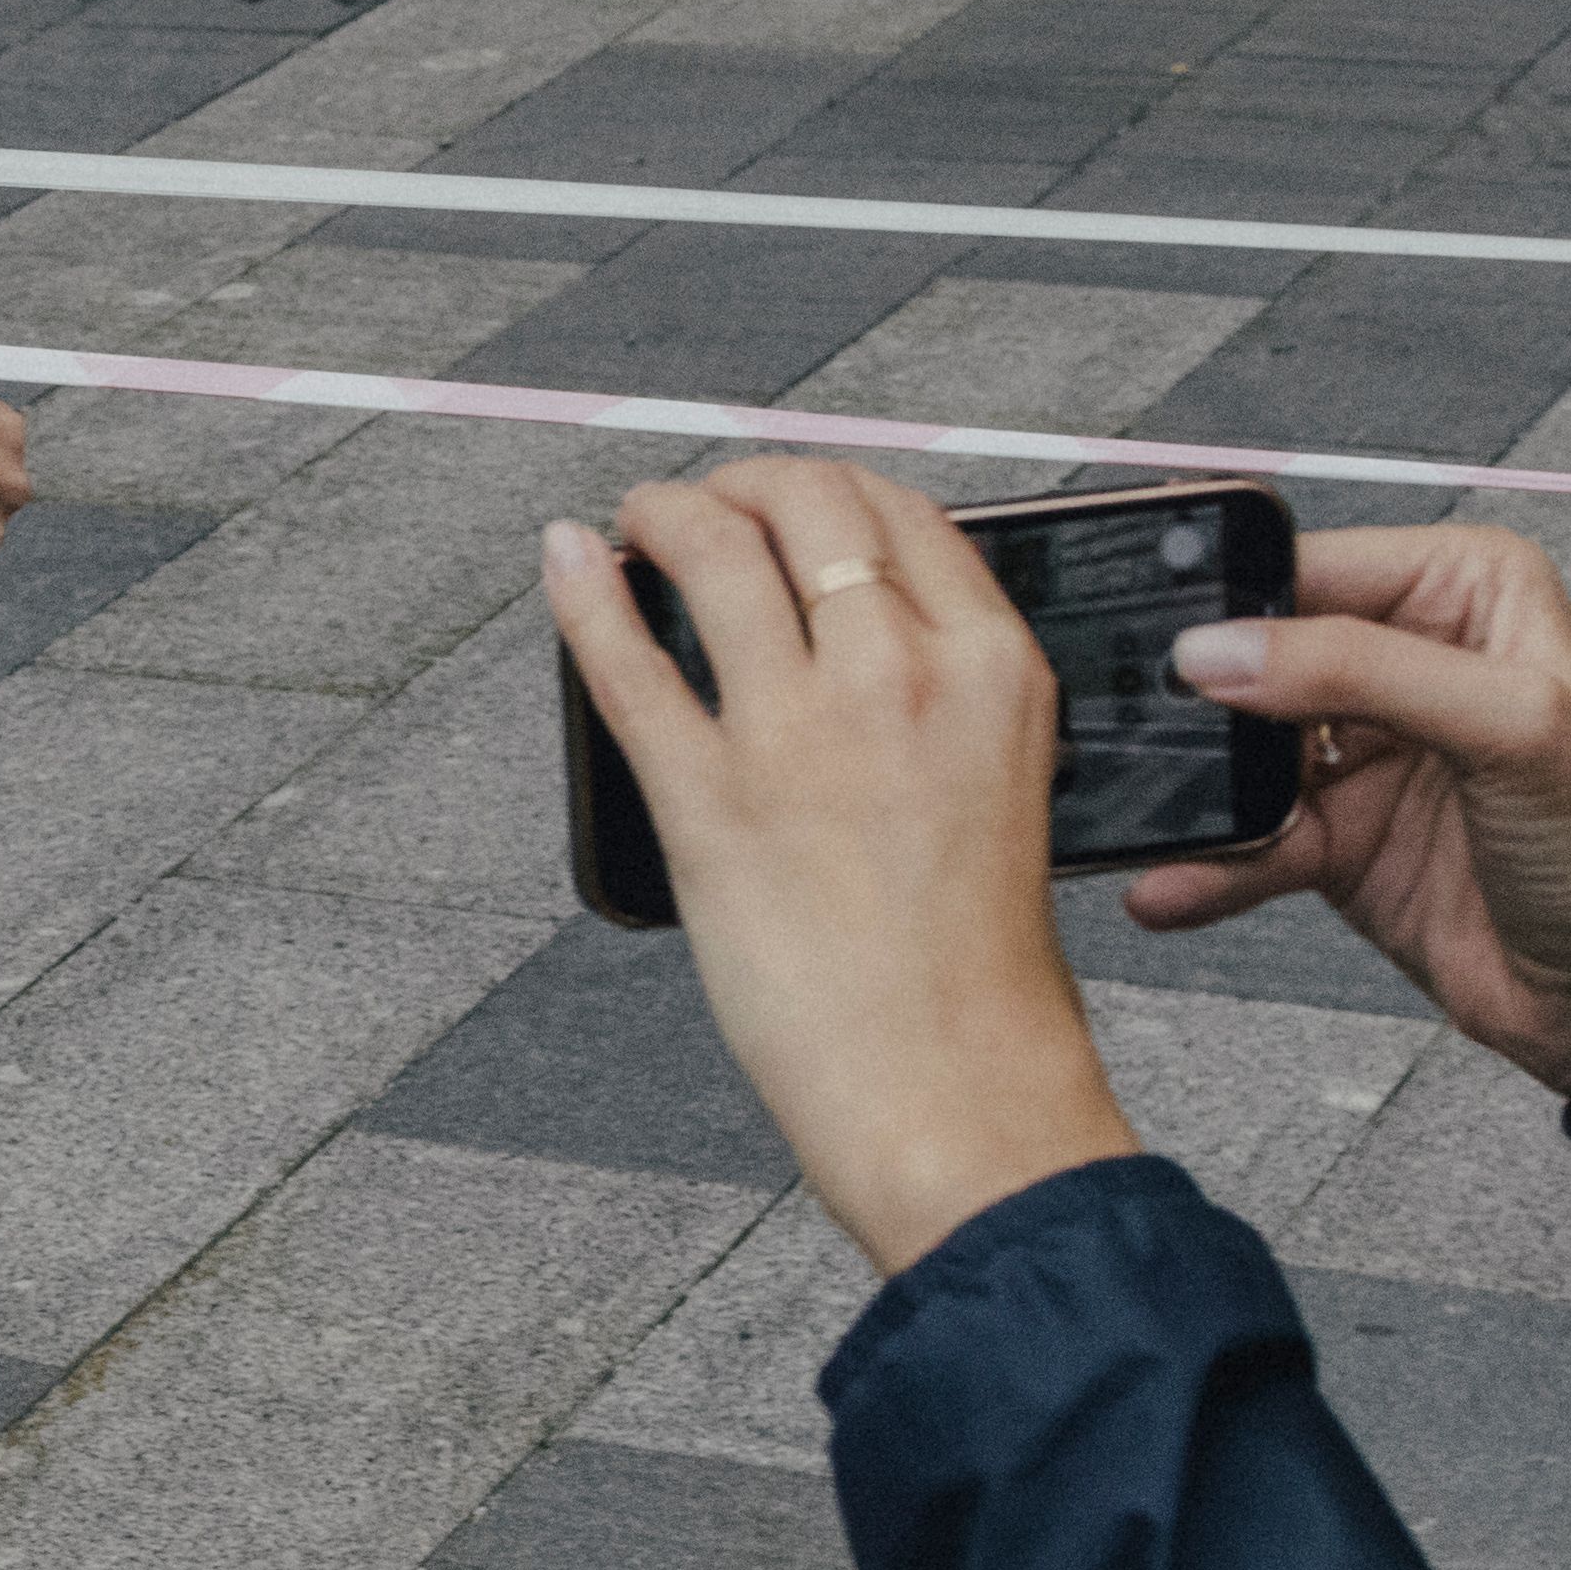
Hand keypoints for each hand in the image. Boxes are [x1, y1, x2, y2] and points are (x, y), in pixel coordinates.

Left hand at [538, 463, 1143, 1279]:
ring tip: (633, 523)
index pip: (900, 510)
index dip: (822, 486)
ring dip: (659, 514)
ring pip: (712, 550)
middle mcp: (902, 673)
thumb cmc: (978, 961)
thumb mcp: (1005, 779)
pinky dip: (583, 595)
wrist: (957, 1087)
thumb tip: (858, 623)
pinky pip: (626, 662)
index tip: (781, 498)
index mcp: (994, 666)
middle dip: (740, 482)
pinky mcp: (707, 801)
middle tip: (699, 505)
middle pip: (807, 501)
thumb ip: (945, 688)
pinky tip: (565, 560)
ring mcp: (799, 732)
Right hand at [1129, 520, 1570, 1104]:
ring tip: (1159, 822)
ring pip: (1238, 751)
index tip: (1174, 656)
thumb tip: (1222, 650)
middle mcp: (1407, 657)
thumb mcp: (1510, 728)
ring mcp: (1364, 750)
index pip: (1312, 567)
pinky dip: (1207, 864)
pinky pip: (1244, 836)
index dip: (1236, 607)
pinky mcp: (1335, 835)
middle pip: (1255, 656)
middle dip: (1200, 706)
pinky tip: (1175, 883)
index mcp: (1461, 590)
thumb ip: (1361, 670)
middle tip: (1144, 740)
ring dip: (1195, 793)